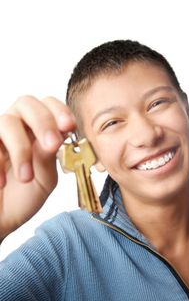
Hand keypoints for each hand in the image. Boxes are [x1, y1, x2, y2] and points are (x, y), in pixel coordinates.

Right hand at [0, 95, 75, 241]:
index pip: (48, 106)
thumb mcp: (44, 179)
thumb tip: (57, 134)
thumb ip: (48, 156)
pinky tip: (2, 183)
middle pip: (27, 103)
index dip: (59, 111)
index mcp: (37, 130)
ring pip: (7, 121)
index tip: (69, 126)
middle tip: (52, 144)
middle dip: (43, 122)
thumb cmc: (22, 197)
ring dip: (21, 148)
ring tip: (25, 177)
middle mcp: (16, 126)